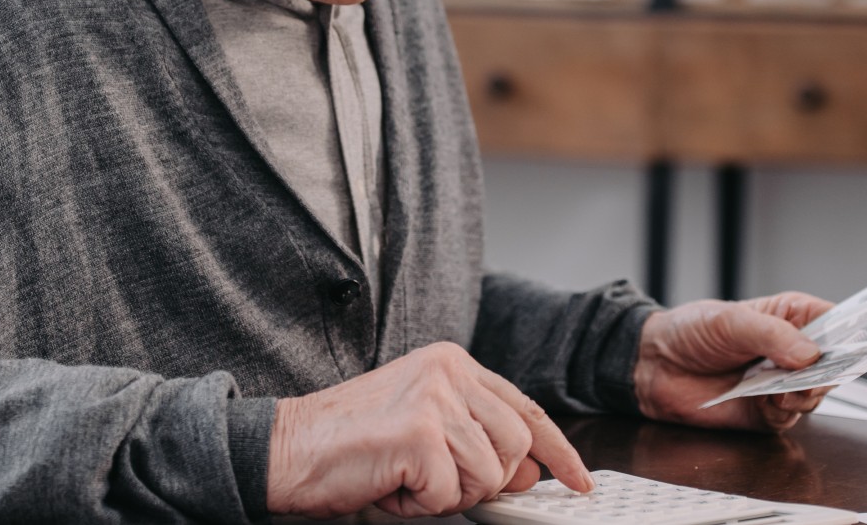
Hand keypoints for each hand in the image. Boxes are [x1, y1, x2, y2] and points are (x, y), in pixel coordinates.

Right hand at [266, 341, 593, 518]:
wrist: (287, 448)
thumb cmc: (350, 444)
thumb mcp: (426, 432)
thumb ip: (479, 442)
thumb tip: (532, 472)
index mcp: (452, 363)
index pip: (525, 408)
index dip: (558, 449)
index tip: (579, 478)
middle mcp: (448, 371)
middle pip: (515, 447)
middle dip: (482, 481)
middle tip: (431, 480)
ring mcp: (435, 399)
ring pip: (487, 475)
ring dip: (446, 494)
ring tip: (404, 477)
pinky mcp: (419, 433)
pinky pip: (450, 494)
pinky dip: (419, 504)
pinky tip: (389, 484)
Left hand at [633, 292, 834, 431]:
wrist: (654, 366)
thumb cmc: (691, 331)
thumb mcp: (731, 321)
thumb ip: (772, 334)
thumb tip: (810, 354)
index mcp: (791, 318)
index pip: (839, 322)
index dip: (860, 331)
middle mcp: (793, 352)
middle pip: (836, 364)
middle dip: (831, 370)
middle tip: (817, 371)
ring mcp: (782, 383)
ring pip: (817, 394)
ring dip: (806, 392)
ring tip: (785, 386)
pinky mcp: (767, 412)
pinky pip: (790, 416)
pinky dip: (784, 410)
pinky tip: (769, 400)